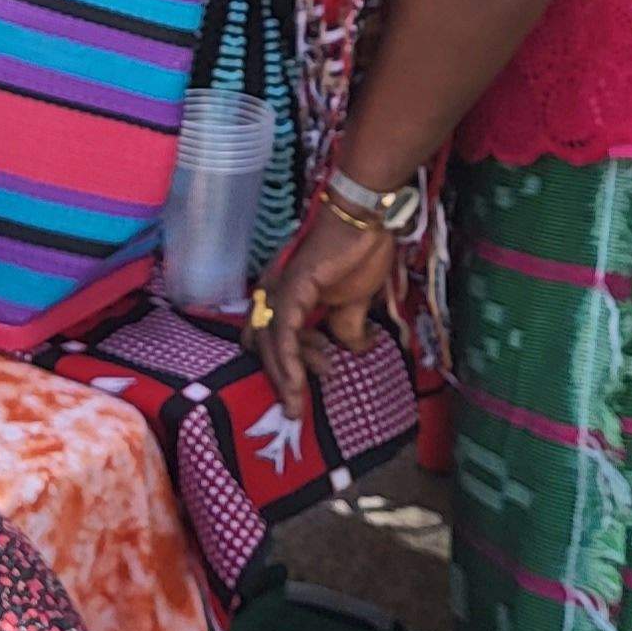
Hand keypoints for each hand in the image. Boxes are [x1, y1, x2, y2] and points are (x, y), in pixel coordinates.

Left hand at [259, 206, 399, 418]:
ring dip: (283, 379)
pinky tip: (296, 385)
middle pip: (264, 345)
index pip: (273, 338)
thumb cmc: (360, 254)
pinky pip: (282, 333)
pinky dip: (286, 362)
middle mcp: (274, 293)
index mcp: (285, 296)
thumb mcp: (355, 302)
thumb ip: (347, 326)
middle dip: (280, 379)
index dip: (287, 366)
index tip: (308, 390)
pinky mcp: (291, 289)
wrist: (367, 222)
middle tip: (297, 408)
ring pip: (269, 344)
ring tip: (299, 404)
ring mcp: (279, 290)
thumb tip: (354, 349)